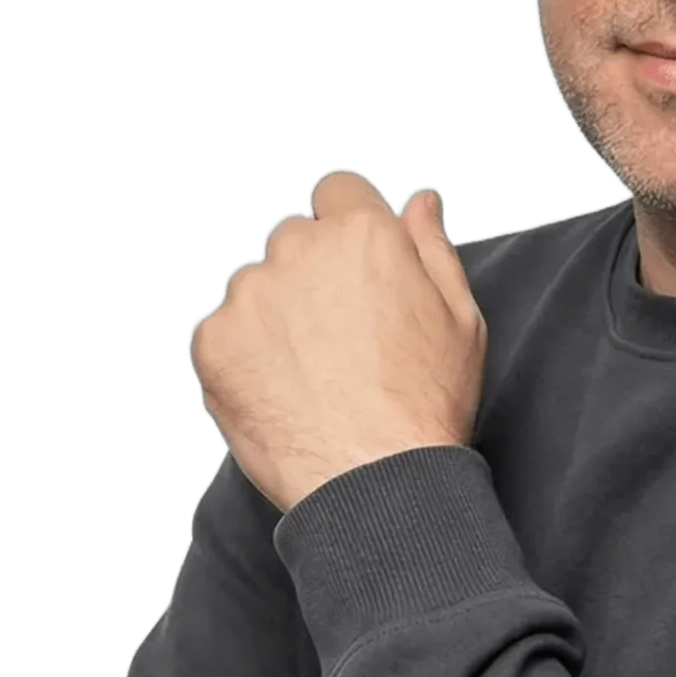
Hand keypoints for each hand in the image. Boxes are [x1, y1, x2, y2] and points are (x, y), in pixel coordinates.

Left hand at [190, 176, 486, 511]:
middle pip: (296, 244)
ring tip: (313, 376)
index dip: (349, 228)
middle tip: (341, 341)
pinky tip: (285, 394)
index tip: (355, 271)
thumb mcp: (461, 319)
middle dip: (313, 278)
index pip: (338, 193)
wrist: (375, 483)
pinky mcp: (214, 343)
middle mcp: (299, 252)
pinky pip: (227, 335)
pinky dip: (247, 359)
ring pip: (259, 291)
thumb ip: (432, 249)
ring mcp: (250, 297)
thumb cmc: (425, 407)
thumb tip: (421, 204)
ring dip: (277, 319)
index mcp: (362, 235)